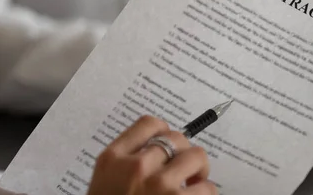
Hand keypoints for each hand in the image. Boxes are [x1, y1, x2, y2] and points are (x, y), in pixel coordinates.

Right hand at [88, 116, 215, 194]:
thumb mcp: (106, 185)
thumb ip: (126, 164)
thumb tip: (161, 151)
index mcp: (112, 159)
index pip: (148, 124)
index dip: (164, 132)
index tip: (168, 146)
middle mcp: (136, 166)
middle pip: (176, 137)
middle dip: (184, 154)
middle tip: (183, 171)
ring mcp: (159, 184)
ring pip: (197, 156)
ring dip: (199, 173)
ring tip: (192, 187)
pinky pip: (207, 188)